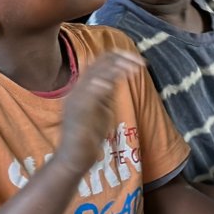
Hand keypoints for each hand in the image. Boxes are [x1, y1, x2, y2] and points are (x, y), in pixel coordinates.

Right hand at [54, 50, 144, 177]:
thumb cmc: (89, 136)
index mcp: (81, 88)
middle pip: (96, 66)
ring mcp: (76, 100)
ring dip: (115, 69)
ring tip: (133, 67)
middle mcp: (77, 90)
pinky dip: (101, 86)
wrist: (75, 157)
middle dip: (118, 60)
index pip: (97, 65)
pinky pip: (89, 94)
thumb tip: (114, 81)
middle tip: (138, 59)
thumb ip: (106, 95)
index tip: (133, 56)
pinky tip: (111, 83)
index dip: (115, 57)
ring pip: (94, 76)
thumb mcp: (101, 110)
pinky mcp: (78, 112)